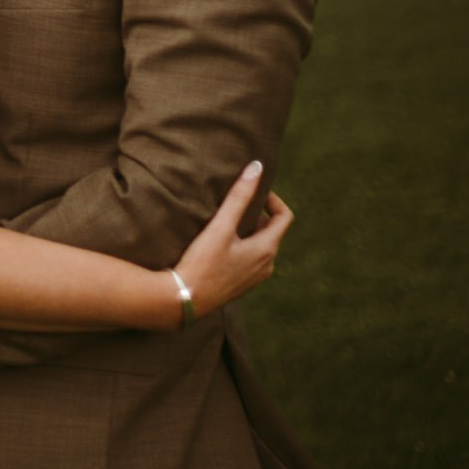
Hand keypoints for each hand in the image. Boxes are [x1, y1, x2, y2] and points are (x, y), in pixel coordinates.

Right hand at [173, 160, 293, 319]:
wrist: (184, 300)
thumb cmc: (203, 263)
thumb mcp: (221, 226)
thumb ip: (239, 197)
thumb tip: (256, 167)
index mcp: (267, 250)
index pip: (285, 217)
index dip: (273, 199)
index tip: (253, 191)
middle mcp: (266, 266)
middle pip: (270, 231)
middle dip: (255, 214)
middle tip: (233, 203)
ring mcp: (254, 278)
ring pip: (258, 245)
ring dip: (246, 230)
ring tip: (223, 222)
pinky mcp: (240, 285)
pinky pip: (248, 258)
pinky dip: (239, 245)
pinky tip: (216, 244)